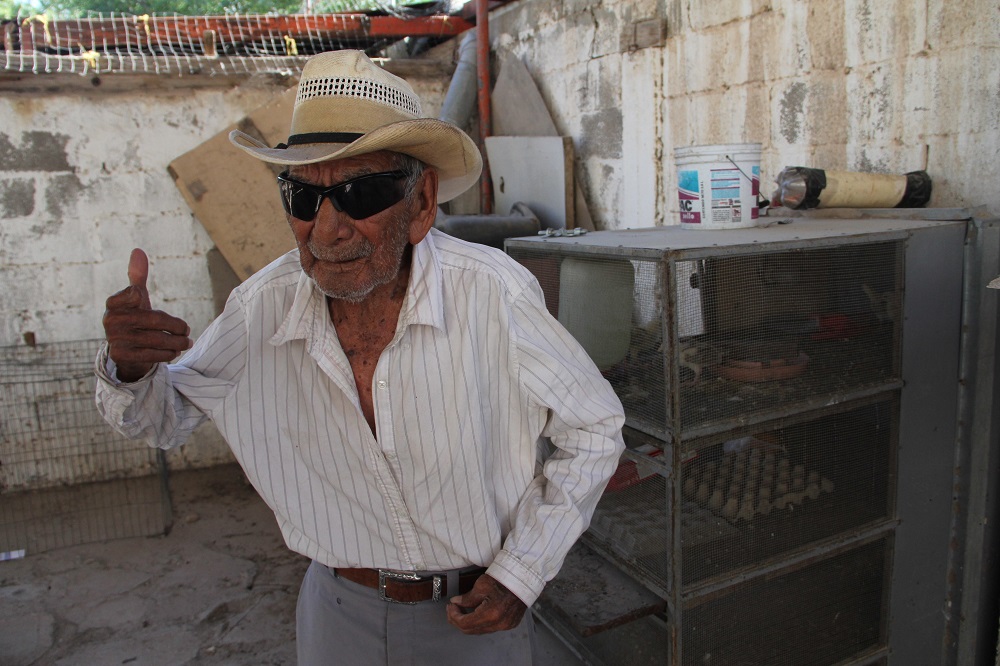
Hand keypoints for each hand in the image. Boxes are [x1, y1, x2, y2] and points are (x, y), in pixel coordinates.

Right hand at [102, 248, 191, 381]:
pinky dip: (167, 354)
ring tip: (187, 343)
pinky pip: (152, 355)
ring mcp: (115, 339)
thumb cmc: (134, 317)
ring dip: (177, 342)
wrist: (124, 349)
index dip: (143, 297)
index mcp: (114, 303)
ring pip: (157, 339)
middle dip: (177, 326)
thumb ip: (137, 276)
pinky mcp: (121, 356)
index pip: (135, 293)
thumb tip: (137, 250)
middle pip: (156, 319)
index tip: (143, 299)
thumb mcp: (136, 297)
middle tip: (187, 331)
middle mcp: (111, 320)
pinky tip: (174, 352)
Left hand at [446, 574, 526, 634]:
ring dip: (469, 622)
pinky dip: (481, 622)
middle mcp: (499, 624)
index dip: (453, 616)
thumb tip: (457, 602)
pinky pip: (491, 628)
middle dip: (459, 620)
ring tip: (463, 610)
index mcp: (490, 614)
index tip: (450, 607)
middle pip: (471, 630)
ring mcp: (506, 625)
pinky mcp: (510, 624)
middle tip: (453, 610)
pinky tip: (476, 613)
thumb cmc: (504, 578)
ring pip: (481, 630)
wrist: (523, 577)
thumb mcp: (481, 586)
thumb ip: (467, 598)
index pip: (464, 623)